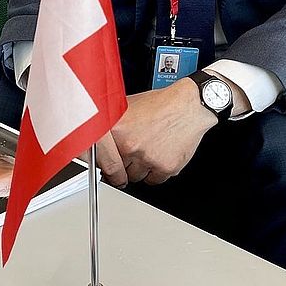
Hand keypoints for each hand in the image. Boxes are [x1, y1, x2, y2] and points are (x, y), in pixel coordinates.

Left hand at [96, 79, 216, 187]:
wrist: (189, 106)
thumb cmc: (161, 104)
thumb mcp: (127, 106)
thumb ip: (110, 123)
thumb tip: (96, 134)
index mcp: (116, 130)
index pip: (100, 159)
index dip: (104, 162)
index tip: (105, 166)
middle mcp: (130, 145)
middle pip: (117, 170)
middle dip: (123, 165)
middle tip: (131, 155)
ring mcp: (147, 158)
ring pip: (135, 177)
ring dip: (139, 169)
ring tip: (148, 152)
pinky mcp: (165, 167)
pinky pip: (154, 180)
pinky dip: (156, 172)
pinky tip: (159, 156)